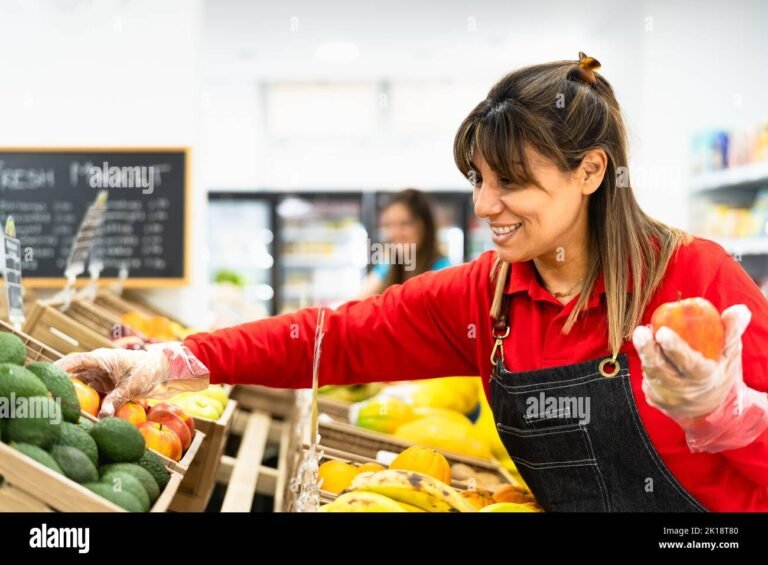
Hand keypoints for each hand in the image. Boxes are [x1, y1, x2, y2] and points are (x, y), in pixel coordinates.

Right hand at [55, 342, 209, 416]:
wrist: (164, 371)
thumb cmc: (149, 370)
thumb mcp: (134, 385)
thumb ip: (118, 399)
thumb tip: (102, 416)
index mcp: (101, 359)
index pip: (75, 361)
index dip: (59, 368)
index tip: (45, 378)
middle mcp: (96, 368)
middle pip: (72, 376)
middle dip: (58, 387)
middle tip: (45, 401)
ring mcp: (99, 378)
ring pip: (79, 388)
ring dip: (70, 398)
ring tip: (56, 412)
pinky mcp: (104, 388)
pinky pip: (89, 397)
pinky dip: (83, 405)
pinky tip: (76, 417)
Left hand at [633, 304, 767, 451]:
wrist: (709, 408)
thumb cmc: (718, 373)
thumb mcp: (729, 355)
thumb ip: (731, 332)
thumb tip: (739, 310)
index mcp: (704, 378)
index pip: (688, 364)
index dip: (675, 348)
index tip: (662, 332)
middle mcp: (684, 391)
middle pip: (661, 370)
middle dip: (648, 350)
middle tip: (641, 331)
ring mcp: (667, 398)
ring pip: (650, 373)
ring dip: (645, 353)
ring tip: (643, 334)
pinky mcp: (655, 399)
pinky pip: (646, 380)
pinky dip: (645, 363)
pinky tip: (648, 351)